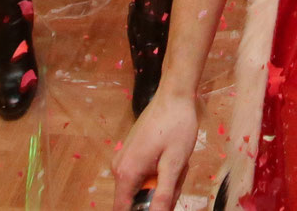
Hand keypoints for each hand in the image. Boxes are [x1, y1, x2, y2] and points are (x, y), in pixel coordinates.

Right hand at [111, 88, 199, 210]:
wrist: (174, 96)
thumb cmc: (176, 127)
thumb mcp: (174, 164)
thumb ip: (164, 194)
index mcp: (126, 172)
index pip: (122, 209)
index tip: (160, 204)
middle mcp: (118, 167)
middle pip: (136, 198)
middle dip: (158, 194)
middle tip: (177, 177)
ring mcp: (123, 158)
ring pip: (141, 185)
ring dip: (161, 181)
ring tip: (177, 163)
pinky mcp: (130, 151)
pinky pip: (142, 172)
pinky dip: (158, 171)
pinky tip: (170, 157)